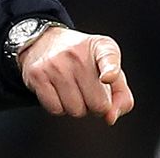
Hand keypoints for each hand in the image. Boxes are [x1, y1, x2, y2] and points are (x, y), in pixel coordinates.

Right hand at [18, 27, 134, 124]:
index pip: (108, 57)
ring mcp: (55, 63)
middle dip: (95, 105)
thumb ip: (121, 96)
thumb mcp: (108, 68)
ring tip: (71, 89)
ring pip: (75, 110)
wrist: (43, 40)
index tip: (107, 78)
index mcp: (100, 46)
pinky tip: (57, 92)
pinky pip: (55, 109)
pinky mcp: (37, 74)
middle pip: (97, 104)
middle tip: (87, 90)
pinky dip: (59, 107)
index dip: (110, 71)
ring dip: (76, 107)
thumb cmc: (82, 60)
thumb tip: (110, 118)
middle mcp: (77, 53)